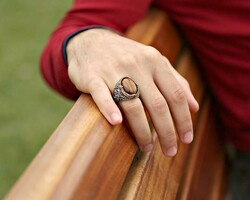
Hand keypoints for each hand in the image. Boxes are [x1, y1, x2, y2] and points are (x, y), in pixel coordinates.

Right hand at [66, 28, 198, 156]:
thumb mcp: (154, 61)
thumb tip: (195, 107)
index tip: (187, 139)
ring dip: (142, 130)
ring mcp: (114, 70)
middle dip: (167, 131)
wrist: (91, 41)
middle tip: (170, 151)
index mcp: (155, 61)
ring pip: (133, 104)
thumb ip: (176, 81)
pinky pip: (102, 94)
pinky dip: (109, 108)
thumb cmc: (127, 56)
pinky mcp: (93, 76)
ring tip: (147, 147)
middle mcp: (137, 64)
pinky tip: (117, 123)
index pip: (176, 94)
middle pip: (158, 103)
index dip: (184, 119)